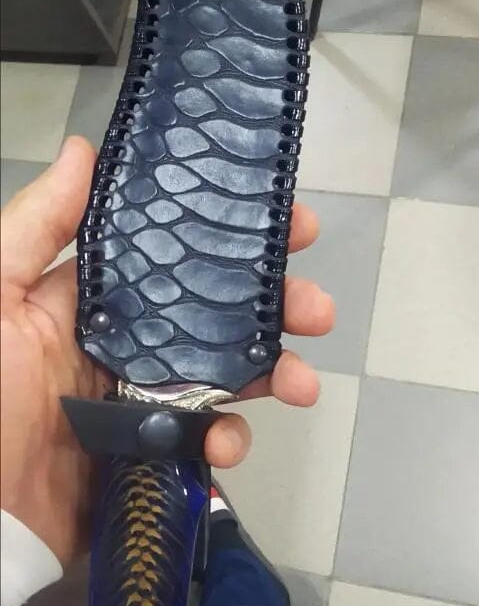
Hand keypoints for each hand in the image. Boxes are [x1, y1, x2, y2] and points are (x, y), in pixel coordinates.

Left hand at [0, 136, 333, 565]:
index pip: (174, 253)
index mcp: (91, 299)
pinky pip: (203, 441)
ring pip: (224, 374)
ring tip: (300, 385)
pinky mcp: (150, 454)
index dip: (233, 235)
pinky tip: (226, 444)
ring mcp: (141, 400)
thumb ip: (37, 226)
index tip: (289, 225)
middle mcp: (125, 342)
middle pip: (215, 312)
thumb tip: (85, 152)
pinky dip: (226, 440)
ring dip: (272, 373)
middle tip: (315, 308)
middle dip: (273, 305)